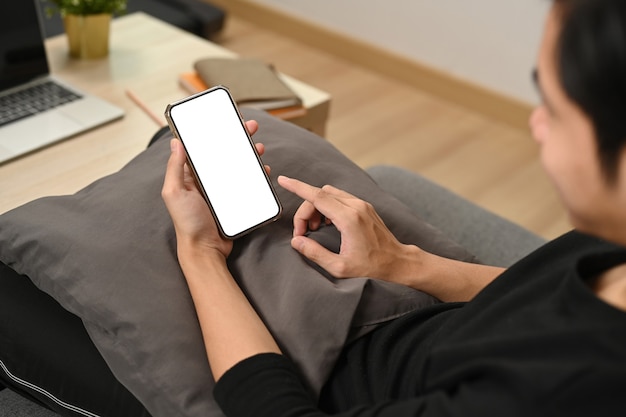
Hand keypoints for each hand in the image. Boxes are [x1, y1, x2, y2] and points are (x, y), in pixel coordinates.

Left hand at [162, 120, 262, 257]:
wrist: (205, 249)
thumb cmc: (187, 223)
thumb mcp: (174, 192)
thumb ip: (175, 168)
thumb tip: (176, 142)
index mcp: (192, 175)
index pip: (204, 148)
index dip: (215, 132)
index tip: (226, 120)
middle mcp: (209, 180)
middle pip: (225, 153)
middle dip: (238, 138)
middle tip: (250, 127)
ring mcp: (224, 190)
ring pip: (239, 165)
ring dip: (250, 153)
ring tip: (259, 147)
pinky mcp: (236, 200)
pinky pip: (249, 183)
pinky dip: (258, 174)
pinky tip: (264, 169)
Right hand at [277, 175, 414, 279]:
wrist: (398, 262)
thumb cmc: (371, 266)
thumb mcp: (340, 267)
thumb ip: (315, 253)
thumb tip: (296, 241)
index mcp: (349, 218)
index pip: (318, 196)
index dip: (298, 187)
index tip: (283, 180)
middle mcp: (356, 206)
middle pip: (320, 195)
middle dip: (306, 210)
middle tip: (302, 233)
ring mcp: (361, 204)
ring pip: (329, 193)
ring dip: (316, 207)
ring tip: (314, 229)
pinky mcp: (364, 207)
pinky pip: (339, 197)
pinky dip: (327, 206)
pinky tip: (326, 224)